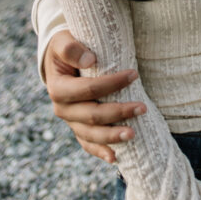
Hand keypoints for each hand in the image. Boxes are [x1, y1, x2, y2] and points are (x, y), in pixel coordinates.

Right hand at [44, 30, 145, 163]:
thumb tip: (90, 60)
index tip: (134, 74)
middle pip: (92, 115)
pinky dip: (100, 152)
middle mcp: (62, 109)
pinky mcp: (78, 127)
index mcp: (58, 88)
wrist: (59, 61)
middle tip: (142, 108)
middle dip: (118, 113)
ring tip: (133, 134)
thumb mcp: (63, 41)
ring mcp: (70, 121)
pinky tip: (115, 158)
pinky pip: (87, 143)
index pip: (88, 89)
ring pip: (91, 135)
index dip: (111, 83)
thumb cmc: (65, 48)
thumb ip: (71, 49)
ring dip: (112, 136)